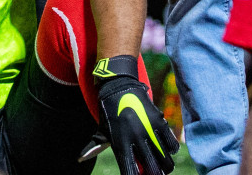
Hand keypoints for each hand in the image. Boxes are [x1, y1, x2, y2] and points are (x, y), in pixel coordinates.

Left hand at [95, 56, 178, 174]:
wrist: (119, 85)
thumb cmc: (109, 111)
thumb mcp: (102, 129)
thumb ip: (95, 146)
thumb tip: (80, 159)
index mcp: (120, 144)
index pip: (130, 172)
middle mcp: (136, 139)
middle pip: (152, 170)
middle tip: (153, 172)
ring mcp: (149, 130)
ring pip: (165, 161)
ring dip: (164, 166)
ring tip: (161, 166)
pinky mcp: (160, 121)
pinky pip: (172, 145)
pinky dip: (170, 150)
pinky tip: (165, 148)